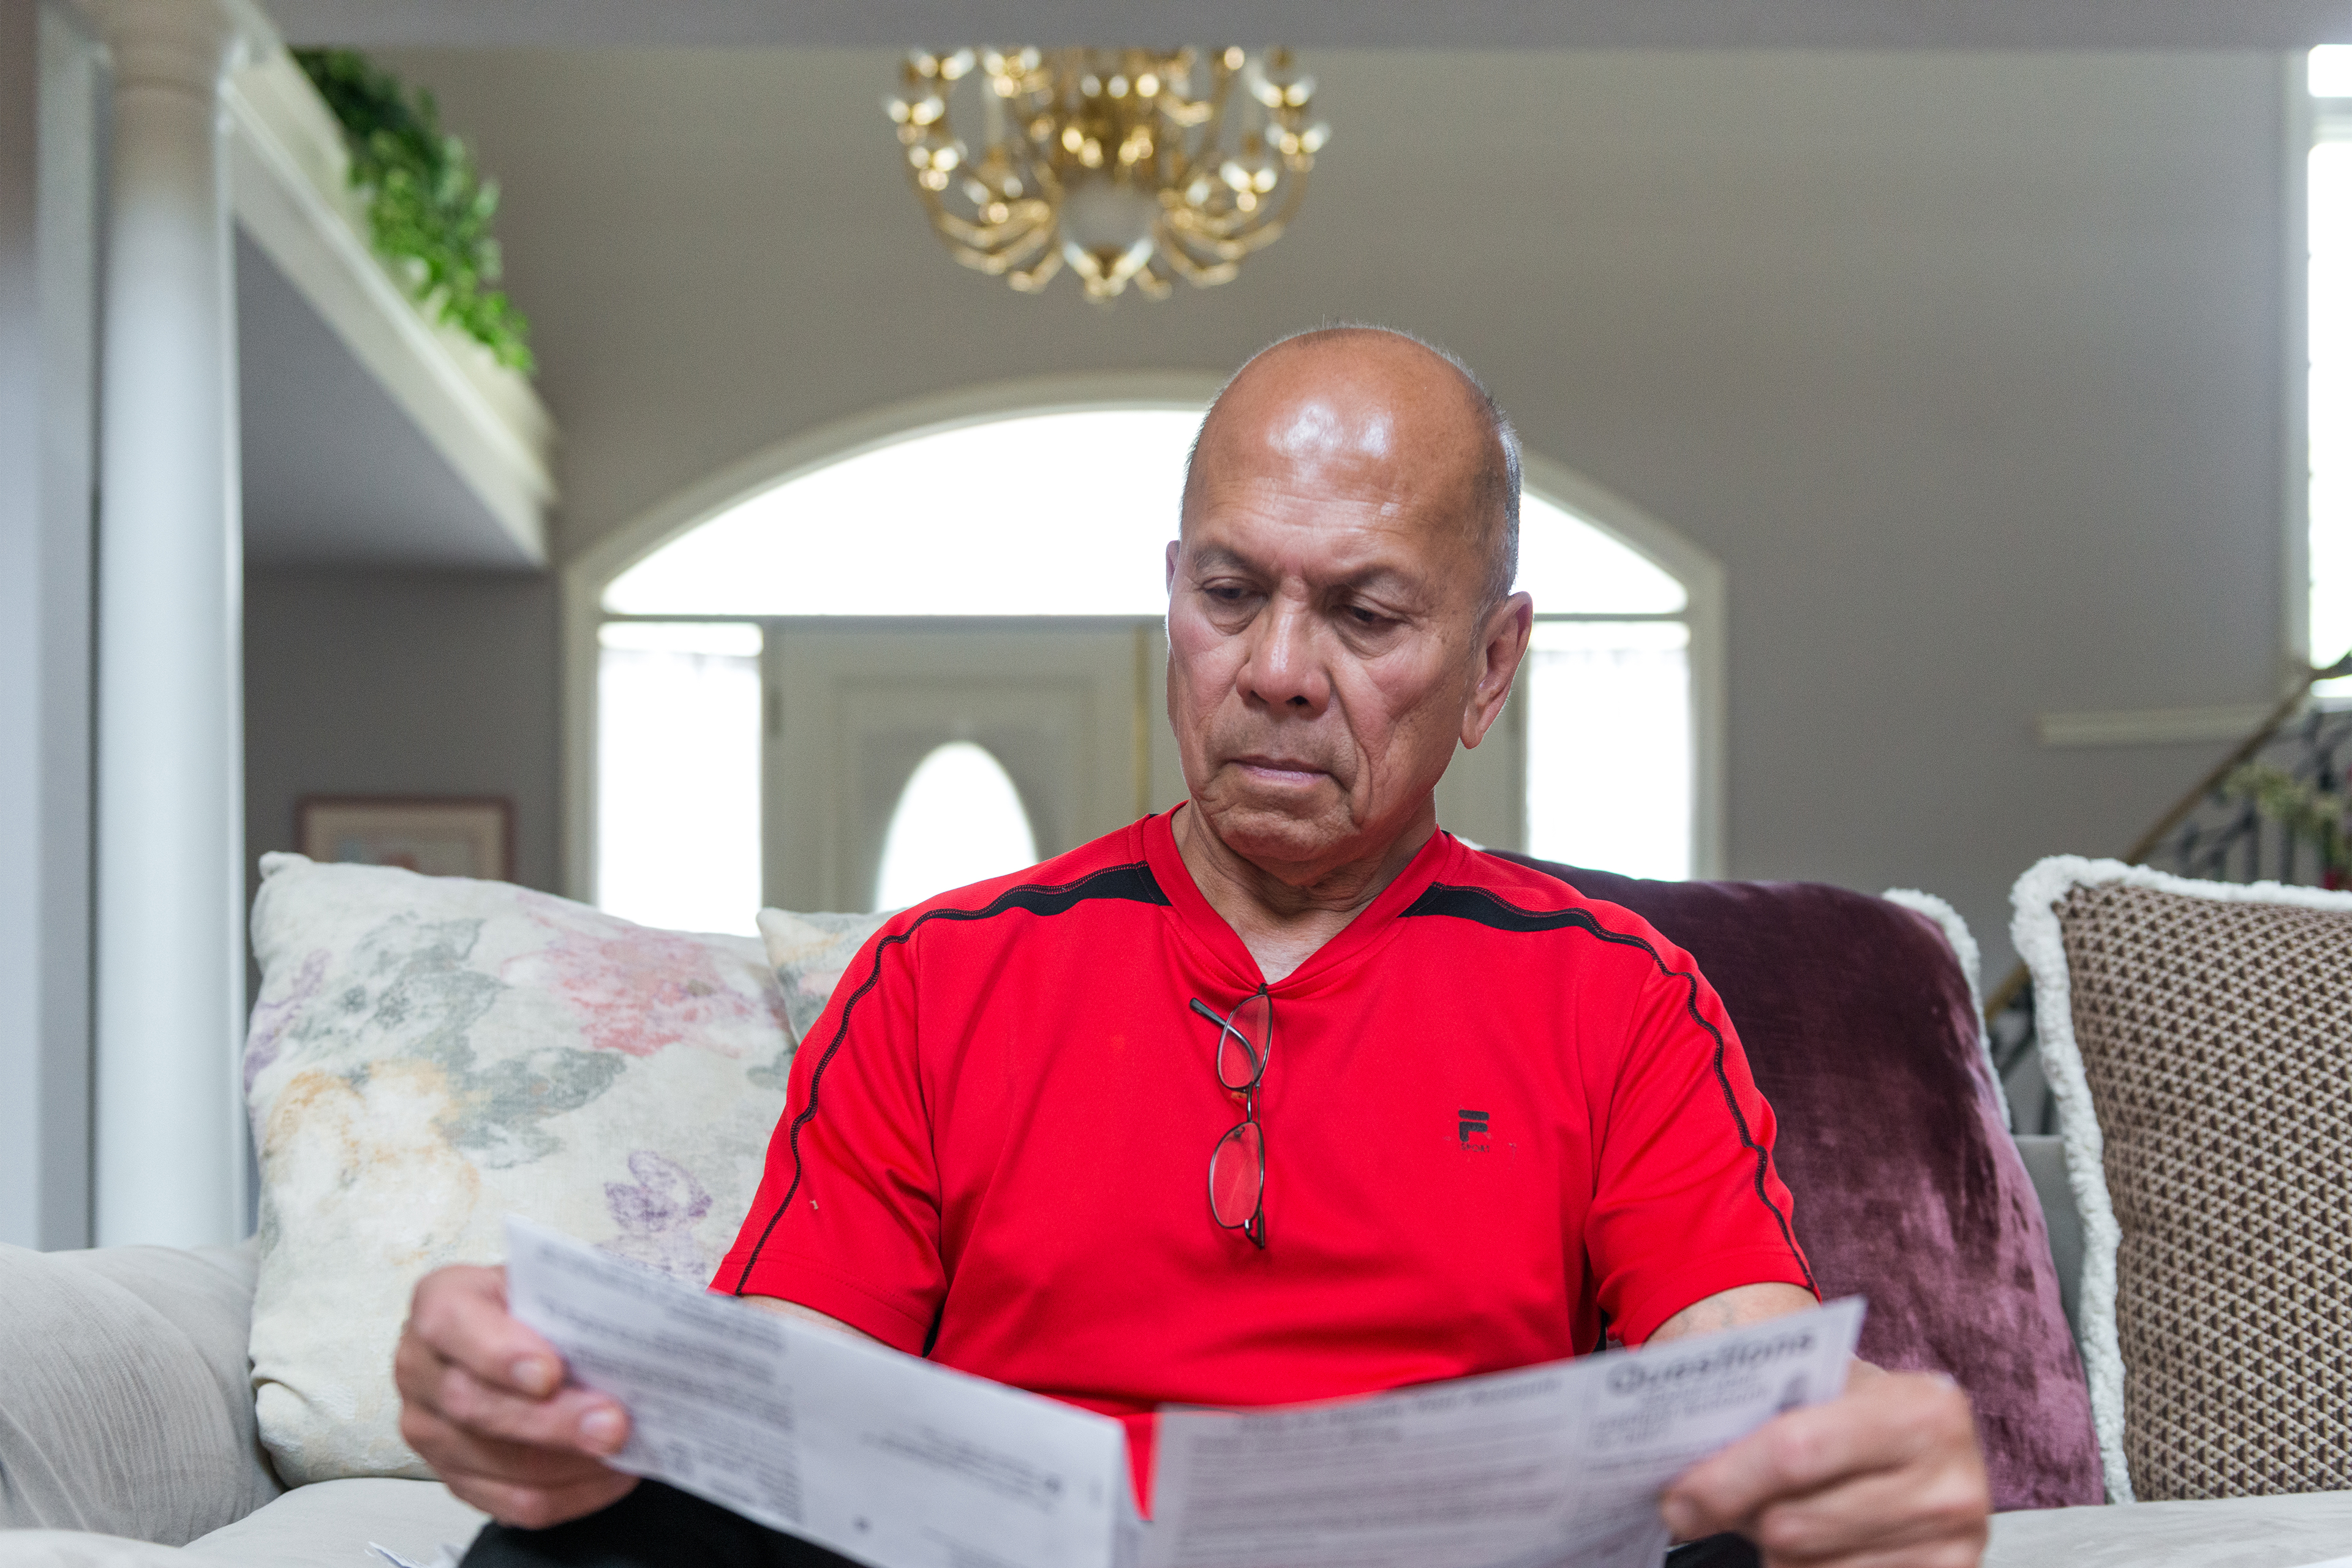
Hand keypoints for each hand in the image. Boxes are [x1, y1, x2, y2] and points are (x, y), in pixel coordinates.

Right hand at [394, 1263, 639, 1528]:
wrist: (513, 1338)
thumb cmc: (536, 1306)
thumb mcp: (548, 1283)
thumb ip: (572, 1302)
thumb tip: (630, 1331)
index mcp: (440, 1302)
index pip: (451, 1325)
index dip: (500, 1353)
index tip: (551, 1373)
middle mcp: (420, 1368)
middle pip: (475, 1406)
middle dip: (553, 1421)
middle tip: (613, 1424)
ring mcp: (431, 1430)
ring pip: (498, 1464)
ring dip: (570, 1463)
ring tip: (625, 1449)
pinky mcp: (455, 1478)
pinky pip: (513, 1503)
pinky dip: (571, 1493)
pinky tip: (609, 1474)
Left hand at [1659, 1363, 1989, 1566]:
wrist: (1928, 1438)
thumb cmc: (1858, 1405)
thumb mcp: (1827, 1384)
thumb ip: (1763, 1414)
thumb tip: (1680, 1483)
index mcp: (1920, 1411)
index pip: (1795, 1452)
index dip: (1724, 1479)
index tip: (1675, 1496)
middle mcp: (1950, 1483)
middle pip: (1793, 1526)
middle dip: (1734, 1517)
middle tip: (1699, 1508)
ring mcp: (1954, 1544)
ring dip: (1767, 1549)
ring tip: (1762, 1514)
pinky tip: (1801, 1544)